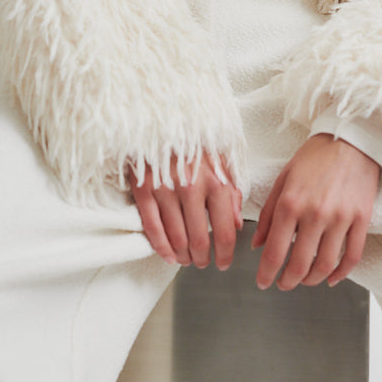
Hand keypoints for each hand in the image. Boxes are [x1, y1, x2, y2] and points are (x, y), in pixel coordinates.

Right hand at [129, 152, 242, 269]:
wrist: (164, 119)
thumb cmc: (196, 143)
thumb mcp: (223, 163)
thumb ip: (232, 194)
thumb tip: (236, 224)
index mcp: (216, 182)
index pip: (225, 230)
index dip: (225, 254)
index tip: (223, 262)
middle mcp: (192, 187)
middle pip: (199, 239)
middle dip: (202, 258)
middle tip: (203, 262)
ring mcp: (166, 189)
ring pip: (176, 238)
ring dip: (183, 256)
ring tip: (187, 259)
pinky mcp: (144, 189)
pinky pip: (153, 227)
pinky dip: (161, 247)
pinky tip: (168, 255)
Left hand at [252, 134, 379, 290]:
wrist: (351, 138)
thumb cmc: (315, 156)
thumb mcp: (283, 179)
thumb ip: (267, 213)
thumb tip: (257, 243)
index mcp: (291, 203)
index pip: (274, 252)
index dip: (266, 273)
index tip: (263, 281)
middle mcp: (315, 213)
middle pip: (300, 265)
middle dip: (288, 282)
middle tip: (283, 284)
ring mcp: (341, 218)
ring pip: (326, 265)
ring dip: (312, 280)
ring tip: (305, 280)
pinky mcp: (361, 219)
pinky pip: (353, 256)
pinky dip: (341, 273)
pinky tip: (331, 277)